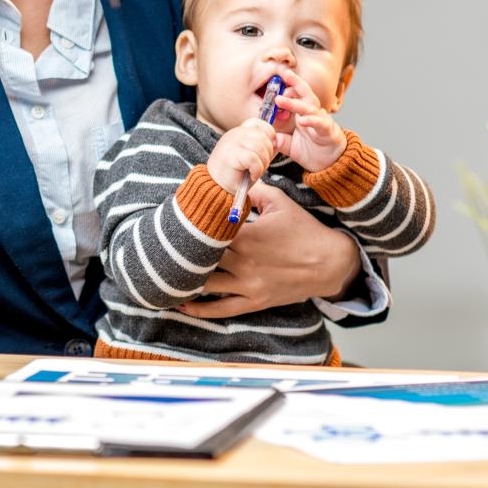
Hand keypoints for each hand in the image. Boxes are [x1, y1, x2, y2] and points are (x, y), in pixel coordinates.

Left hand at [177, 183, 363, 318]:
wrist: (330, 263)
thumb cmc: (304, 230)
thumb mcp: (280, 202)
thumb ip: (252, 189)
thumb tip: (229, 178)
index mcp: (247, 237)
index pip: (208, 231)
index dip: (189, 225)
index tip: (173, 220)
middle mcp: (244, 263)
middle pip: (202, 257)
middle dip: (182, 251)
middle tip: (157, 246)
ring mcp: (248, 286)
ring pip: (206, 284)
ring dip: (185, 279)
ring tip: (162, 273)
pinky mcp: (254, 301)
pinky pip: (222, 309)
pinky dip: (200, 309)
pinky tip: (180, 305)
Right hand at [206, 118, 276, 192]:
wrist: (218, 187)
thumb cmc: (237, 174)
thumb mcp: (254, 157)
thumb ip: (265, 147)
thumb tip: (278, 140)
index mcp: (239, 132)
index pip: (258, 123)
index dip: (268, 134)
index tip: (269, 149)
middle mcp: (234, 133)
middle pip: (263, 137)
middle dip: (268, 154)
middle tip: (260, 166)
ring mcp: (231, 142)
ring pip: (260, 148)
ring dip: (263, 164)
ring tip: (255, 172)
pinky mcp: (230, 154)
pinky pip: (253, 159)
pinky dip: (257, 170)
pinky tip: (251, 175)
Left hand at [270, 68, 345, 170]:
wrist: (331, 163)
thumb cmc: (311, 150)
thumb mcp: (289, 145)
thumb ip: (278, 140)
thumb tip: (266, 137)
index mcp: (302, 113)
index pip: (294, 96)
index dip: (285, 89)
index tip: (272, 84)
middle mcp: (312, 113)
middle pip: (304, 94)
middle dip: (295, 83)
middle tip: (283, 74)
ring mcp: (321, 121)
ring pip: (309, 107)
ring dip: (294, 103)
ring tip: (280, 99)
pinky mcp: (328, 131)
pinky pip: (320, 124)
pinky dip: (312, 121)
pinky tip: (302, 120)